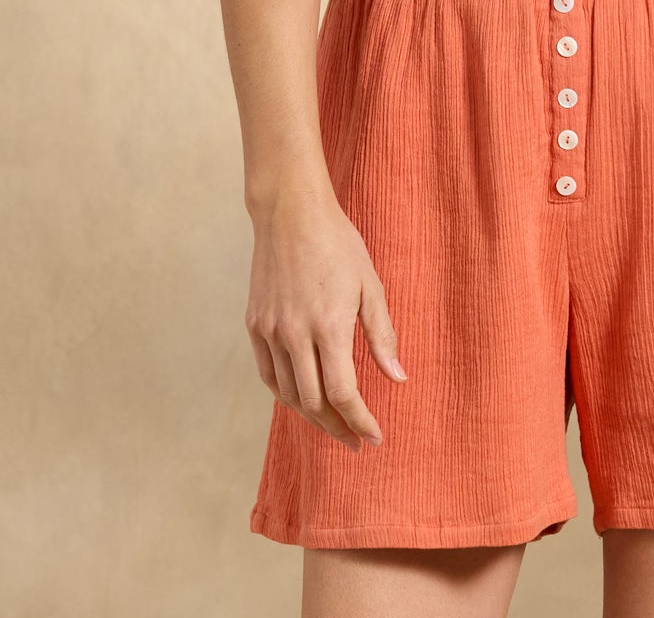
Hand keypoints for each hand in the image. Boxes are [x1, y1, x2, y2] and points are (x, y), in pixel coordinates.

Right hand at [245, 198, 406, 448]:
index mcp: (329, 326)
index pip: (343, 394)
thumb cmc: (338, 244)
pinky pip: (267, 375)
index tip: (374, 437)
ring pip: (287, 394)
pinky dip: (285, 395)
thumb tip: (398, 379)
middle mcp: (295, 335)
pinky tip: (301, 399)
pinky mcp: (254, 324)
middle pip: (314, 403)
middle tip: (355, 440)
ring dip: (311, 417)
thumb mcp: (370, 285)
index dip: (360, 421)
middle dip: (337, 428)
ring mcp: (271, 331)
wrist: (291, 213)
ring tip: (332, 425)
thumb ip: (382, 335)